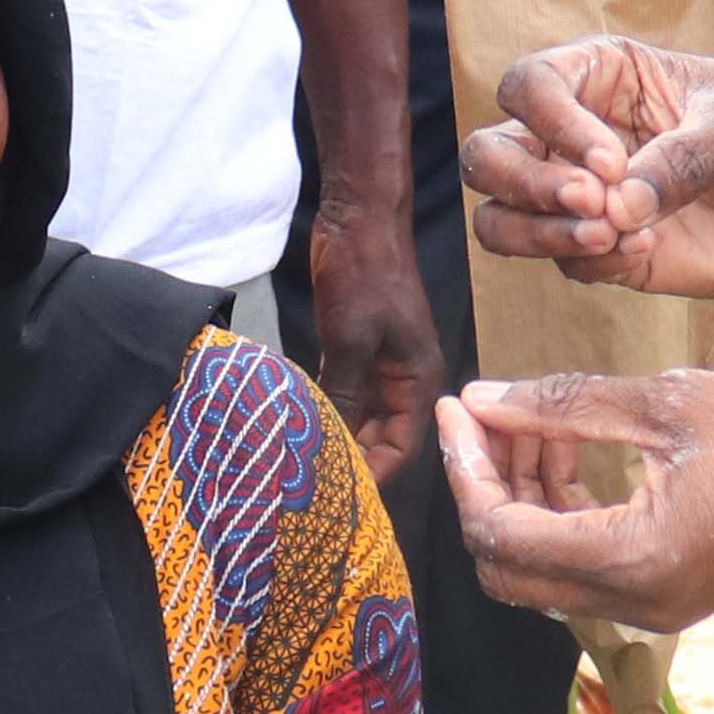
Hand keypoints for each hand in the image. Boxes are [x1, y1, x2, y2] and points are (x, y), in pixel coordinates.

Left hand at [306, 192, 444, 481]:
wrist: (360, 218)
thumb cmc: (364, 276)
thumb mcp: (351, 341)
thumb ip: (345, 396)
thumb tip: (330, 448)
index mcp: (417, 380)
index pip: (403, 447)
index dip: (374, 473)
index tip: (335, 495)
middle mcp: (403, 379)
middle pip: (381, 436)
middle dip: (352, 459)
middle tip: (307, 484)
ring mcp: (379, 364)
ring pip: (359, 416)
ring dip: (334, 435)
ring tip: (298, 462)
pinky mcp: (356, 349)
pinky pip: (343, 392)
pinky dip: (324, 409)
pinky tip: (296, 425)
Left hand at [434, 359, 713, 636]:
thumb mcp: (669, 401)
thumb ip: (565, 406)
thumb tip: (482, 401)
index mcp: (633, 560)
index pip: (501, 532)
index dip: (465, 466)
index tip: (459, 403)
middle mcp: (639, 603)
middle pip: (510, 568)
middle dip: (485, 490)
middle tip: (487, 415)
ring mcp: (660, 607)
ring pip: (547, 571)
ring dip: (524, 501)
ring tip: (533, 420)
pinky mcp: (678, 593)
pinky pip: (591, 568)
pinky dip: (566, 515)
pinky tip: (573, 450)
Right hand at [463, 37, 713, 307]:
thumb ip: (680, 158)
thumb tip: (617, 204)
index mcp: (605, 77)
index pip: (530, 86)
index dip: (552, 121)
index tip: (610, 158)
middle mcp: (578, 135)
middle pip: (491, 155)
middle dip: (527, 181)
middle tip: (594, 203)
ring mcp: (585, 199)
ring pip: (502, 217)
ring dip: (537, 231)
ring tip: (606, 236)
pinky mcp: (605, 252)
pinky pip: (562, 262)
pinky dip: (589, 260)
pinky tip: (644, 251)